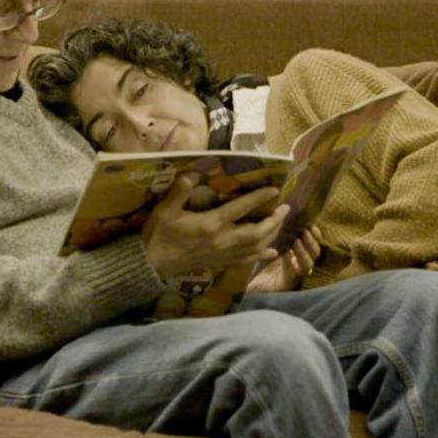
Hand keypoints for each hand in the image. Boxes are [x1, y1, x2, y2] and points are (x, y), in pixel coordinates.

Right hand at [142, 174, 289, 279]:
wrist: (151, 264)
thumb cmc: (158, 235)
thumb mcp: (164, 210)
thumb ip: (179, 191)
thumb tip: (192, 173)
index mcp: (211, 224)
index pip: (240, 208)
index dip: (259, 198)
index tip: (274, 189)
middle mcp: (222, 240)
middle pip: (256, 232)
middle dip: (274, 220)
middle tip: (285, 208)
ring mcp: (222, 254)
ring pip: (255, 247)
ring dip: (271, 235)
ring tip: (281, 223)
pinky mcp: (219, 263)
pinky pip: (245, 260)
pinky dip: (260, 256)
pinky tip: (271, 252)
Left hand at [246, 225, 320, 293]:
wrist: (251, 287)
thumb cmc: (260, 266)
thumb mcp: (270, 247)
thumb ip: (277, 235)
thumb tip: (280, 214)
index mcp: (298, 256)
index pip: (313, 244)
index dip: (315, 235)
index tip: (311, 224)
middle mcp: (300, 265)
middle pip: (315, 253)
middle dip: (312, 241)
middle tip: (306, 230)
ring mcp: (295, 275)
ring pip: (309, 263)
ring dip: (305, 250)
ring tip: (298, 239)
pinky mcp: (288, 283)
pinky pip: (295, 272)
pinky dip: (292, 261)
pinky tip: (287, 252)